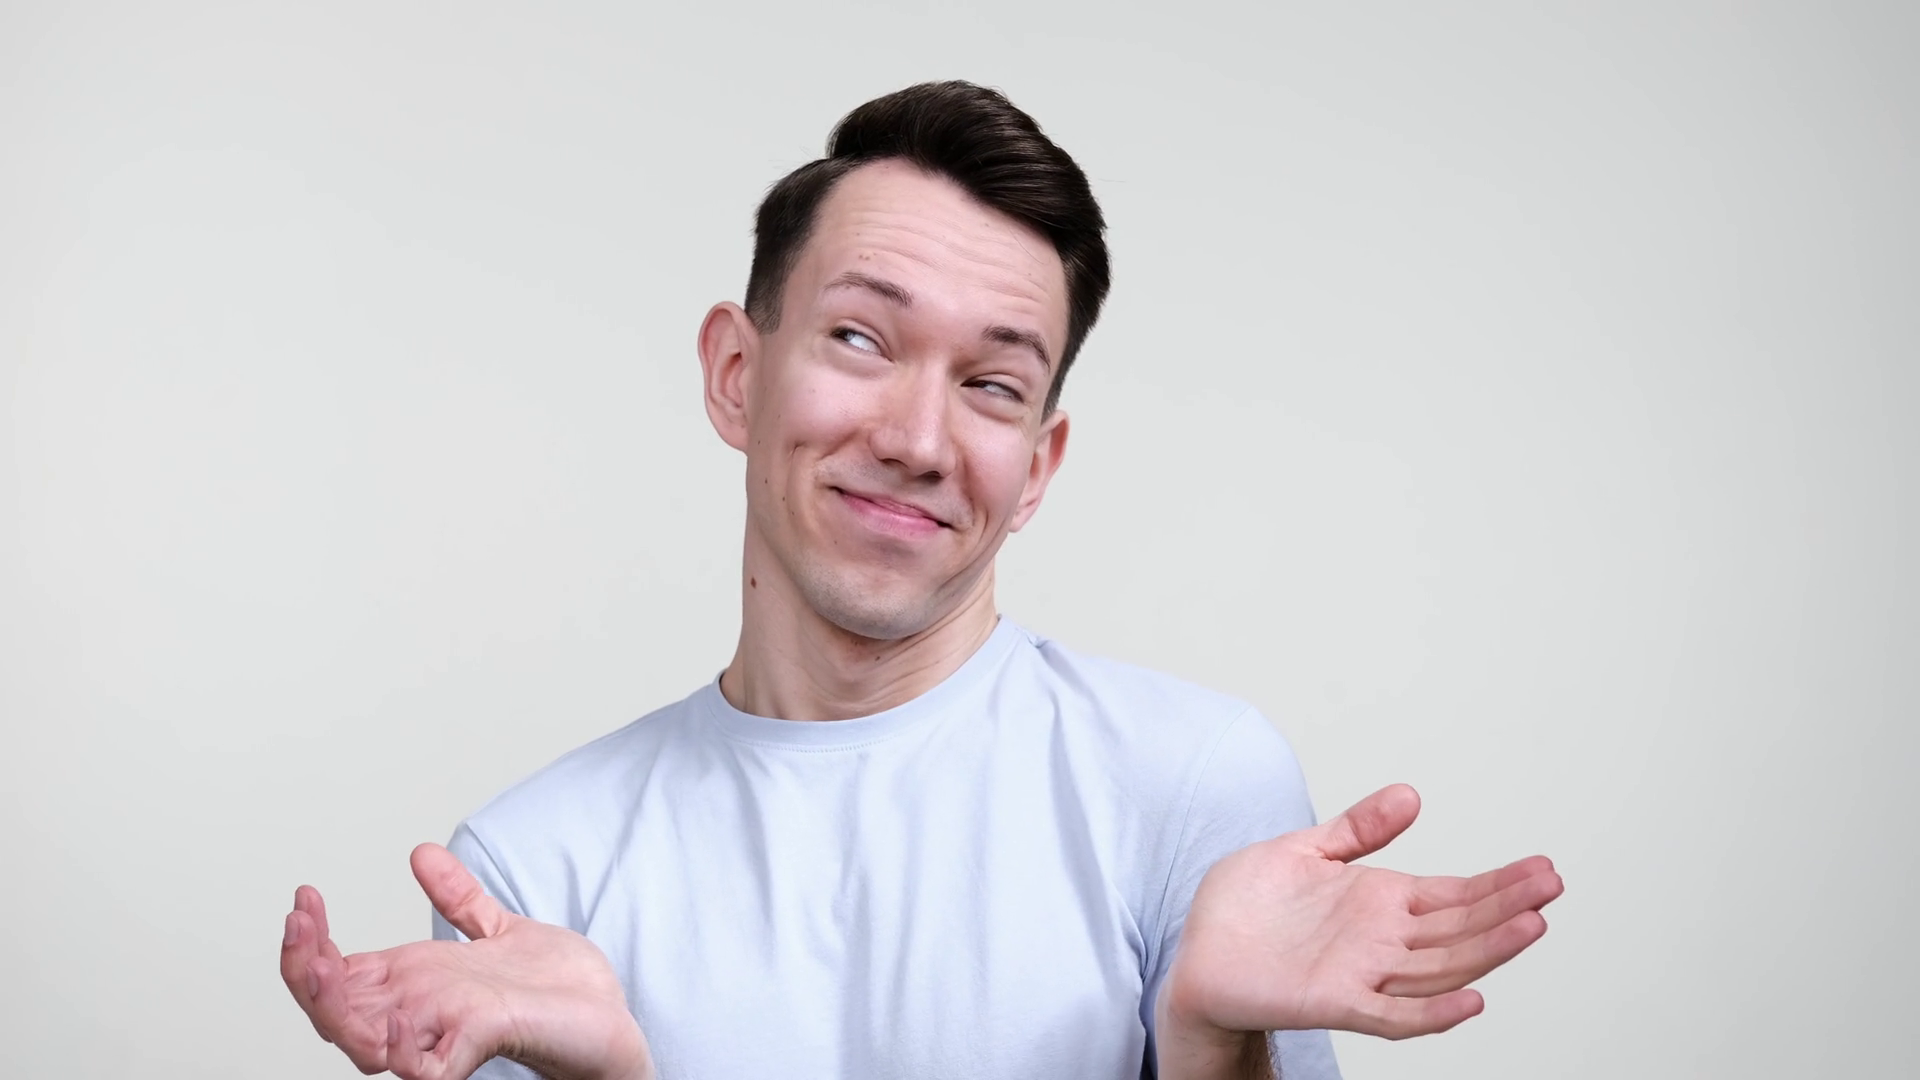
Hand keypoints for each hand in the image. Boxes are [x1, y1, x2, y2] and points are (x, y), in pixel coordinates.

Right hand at [280, 844, 652, 1079]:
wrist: (610, 1019)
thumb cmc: (555, 990)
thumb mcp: (498, 928)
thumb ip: (458, 898)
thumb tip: (420, 853)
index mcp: (414, 984)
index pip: (338, 973)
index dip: (310, 941)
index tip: (305, 896)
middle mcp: (418, 1013)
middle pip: (332, 1009)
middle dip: (303, 970)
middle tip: (299, 924)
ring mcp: (442, 1035)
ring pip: (360, 1040)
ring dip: (332, 1006)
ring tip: (320, 964)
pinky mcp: (477, 1049)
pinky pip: (423, 1068)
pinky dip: (401, 1049)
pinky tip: (396, 1019)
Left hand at [1158, 784, 1562, 1046]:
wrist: (1198, 954)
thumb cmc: (1246, 909)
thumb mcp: (1305, 850)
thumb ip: (1358, 828)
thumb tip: (1411, 794)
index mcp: (1380, 903)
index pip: (1455, 894)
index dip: (1499, 884)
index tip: (1543, 868)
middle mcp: (1382, 941)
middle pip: (1461, 928)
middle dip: (1509, 907)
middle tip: (1553, 886)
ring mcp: (1363, 973)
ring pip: (1441, 966)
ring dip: (1487, 951)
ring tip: (1532, 926)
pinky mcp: (1333, 1001)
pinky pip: (1393, 1014)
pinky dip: (1433, 1012)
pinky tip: (1472, 1000)